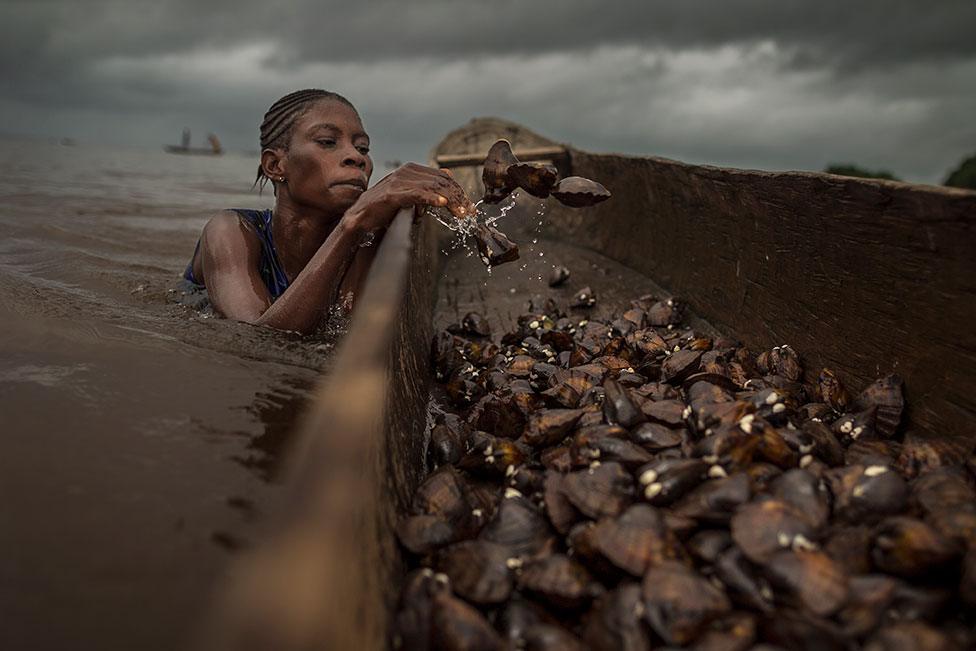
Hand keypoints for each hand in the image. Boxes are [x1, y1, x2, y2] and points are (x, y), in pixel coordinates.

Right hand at [343, 163, 475, 232]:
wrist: (360, 216)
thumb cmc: (384, 209)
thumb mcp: (409, 196)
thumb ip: (426, 187)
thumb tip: (447, 178)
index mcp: (411, 170)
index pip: (442, 177)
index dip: (458, 191)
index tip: (468, 206)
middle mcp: (406, 171)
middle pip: (441, 182)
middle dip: (458, 197)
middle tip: (468, 212)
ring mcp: (398, 181)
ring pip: (432, 187)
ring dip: (450, 201)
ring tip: (460, 213)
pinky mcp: (392, 194)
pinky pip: (416, 194)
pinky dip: (431, 199)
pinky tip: (441, 204)